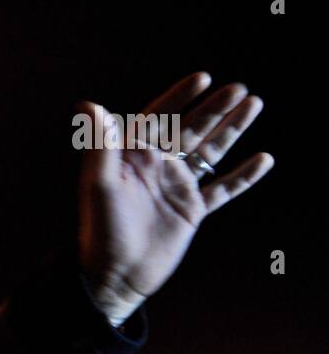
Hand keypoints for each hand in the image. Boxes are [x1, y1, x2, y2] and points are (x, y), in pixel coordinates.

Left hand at [75, 72, 273, 324]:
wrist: (115, 275)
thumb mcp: (100, 185)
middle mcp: (156, 167)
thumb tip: (90, 104)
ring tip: (254, 104)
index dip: (179, 98)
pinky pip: (222, 189)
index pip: (159, 118)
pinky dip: (243, 176)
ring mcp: (176, 187)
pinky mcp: (191, 210)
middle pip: (190, 130)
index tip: (202, 78)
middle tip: (239, 88)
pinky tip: (263, 159)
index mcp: (132, 157)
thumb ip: (100, 145)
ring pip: (209, 152)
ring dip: (231, 130)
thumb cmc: (101, 231)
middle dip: (214, 108)